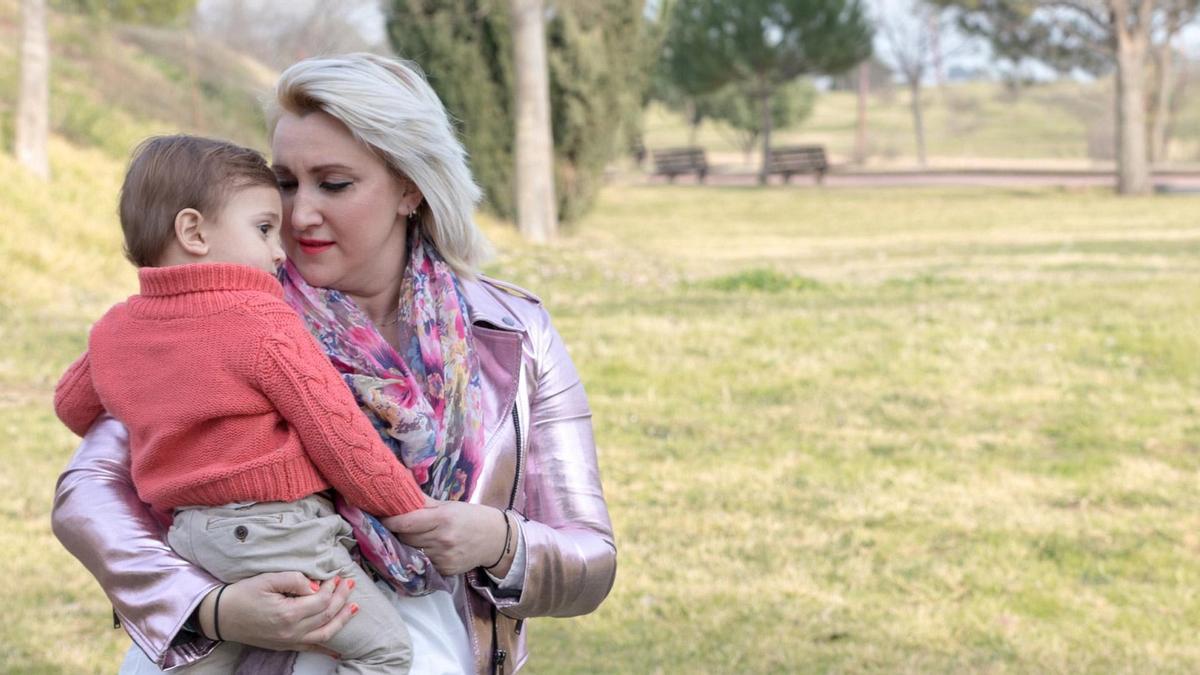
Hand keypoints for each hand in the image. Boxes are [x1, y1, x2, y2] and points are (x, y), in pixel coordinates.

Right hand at [196, 571, 355, 654]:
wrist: (220, 616)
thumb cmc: (242, 595)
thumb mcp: (267, 579)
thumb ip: (294, 579)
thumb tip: (316, 585)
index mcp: (287, 614)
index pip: (321, 601)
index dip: (332, 588)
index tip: (336, 576)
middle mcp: (291, 631)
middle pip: (326, 615)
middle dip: (341, 598)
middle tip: (349, 584)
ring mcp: (289, 641)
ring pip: (325, 634)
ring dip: (342, 620)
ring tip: (354, 608)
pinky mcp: (285, 646)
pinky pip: (311, 648)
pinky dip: (327, 647)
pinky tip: (339, 647)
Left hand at [382, 498, 512, 576]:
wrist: (496, 539)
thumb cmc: (471, 517)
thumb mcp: (449, 505)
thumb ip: (423, 502)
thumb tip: (400, 490)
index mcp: (442, 518)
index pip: (405, 523)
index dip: (389, 521)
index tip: (380, 518)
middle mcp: (442, 539)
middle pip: (405, 538)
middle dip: (398, 532)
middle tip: (396, 527)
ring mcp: (443, 557)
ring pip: (412, 552)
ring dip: (408, 545)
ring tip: (411, 538)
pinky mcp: (445, 570)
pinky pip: (423, 563)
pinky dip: (420, 557)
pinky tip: (426, 550)